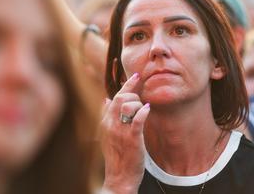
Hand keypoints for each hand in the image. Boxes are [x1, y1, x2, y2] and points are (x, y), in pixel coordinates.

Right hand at [101, 73, 149, 193]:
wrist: (119, 177)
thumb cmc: (116, 155)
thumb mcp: (108, 134)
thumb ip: (107, 116)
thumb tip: (106, 99)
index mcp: (105, 121)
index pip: (115, 96)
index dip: (127, 84)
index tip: (137, 76)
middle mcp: (111, 124)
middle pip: (121, 97)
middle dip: (134, 93)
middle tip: (141, 99)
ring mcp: (120, 131)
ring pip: (128, 105)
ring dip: (139, 103)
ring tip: (144, 110)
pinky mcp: (132, 139)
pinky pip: (138, 120)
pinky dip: (144, 111)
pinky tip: (148, 109)